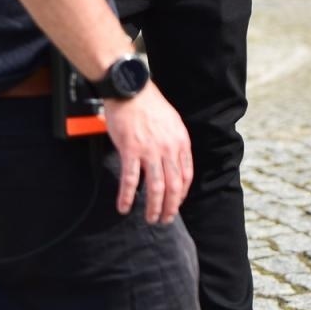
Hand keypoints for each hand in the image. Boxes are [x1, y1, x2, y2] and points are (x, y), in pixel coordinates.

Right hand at [104, 83, 193, 224]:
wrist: (131, 91)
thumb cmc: (150, 105)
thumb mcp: (172, 122)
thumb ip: (175, 142)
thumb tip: (175, 160)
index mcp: (181, 142)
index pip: (186, 175)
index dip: (182, 193)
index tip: (177, 203)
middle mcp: (169, 149)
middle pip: (174, 186)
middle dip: (170, 207)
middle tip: (165, 219)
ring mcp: (150, 151)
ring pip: (155, 187)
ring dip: (153, 207)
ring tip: (150, 218)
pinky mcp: (130, 151)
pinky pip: (130, 180)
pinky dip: (126, 196)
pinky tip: (123, 207)